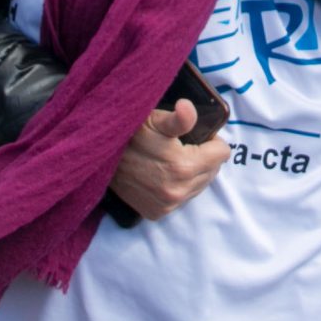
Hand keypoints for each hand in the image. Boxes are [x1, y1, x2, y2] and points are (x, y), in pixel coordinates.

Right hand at [110, 99, 229, 220]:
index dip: (210, 141)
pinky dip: (177, 186)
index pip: (222, 154)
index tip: (195, 136)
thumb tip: (188, 108)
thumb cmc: (129, 133)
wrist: (99, 157)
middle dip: (202, 158)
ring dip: (191, 173)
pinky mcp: (156, 212)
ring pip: (198, 186)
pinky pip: (182, 199)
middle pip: (212, 171)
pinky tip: (163, 174)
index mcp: (184, 166)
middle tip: (181, 146)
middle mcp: (178, 191)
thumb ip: (178, 118)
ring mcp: (167, 205)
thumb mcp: (153, 119)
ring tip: (170, 159)